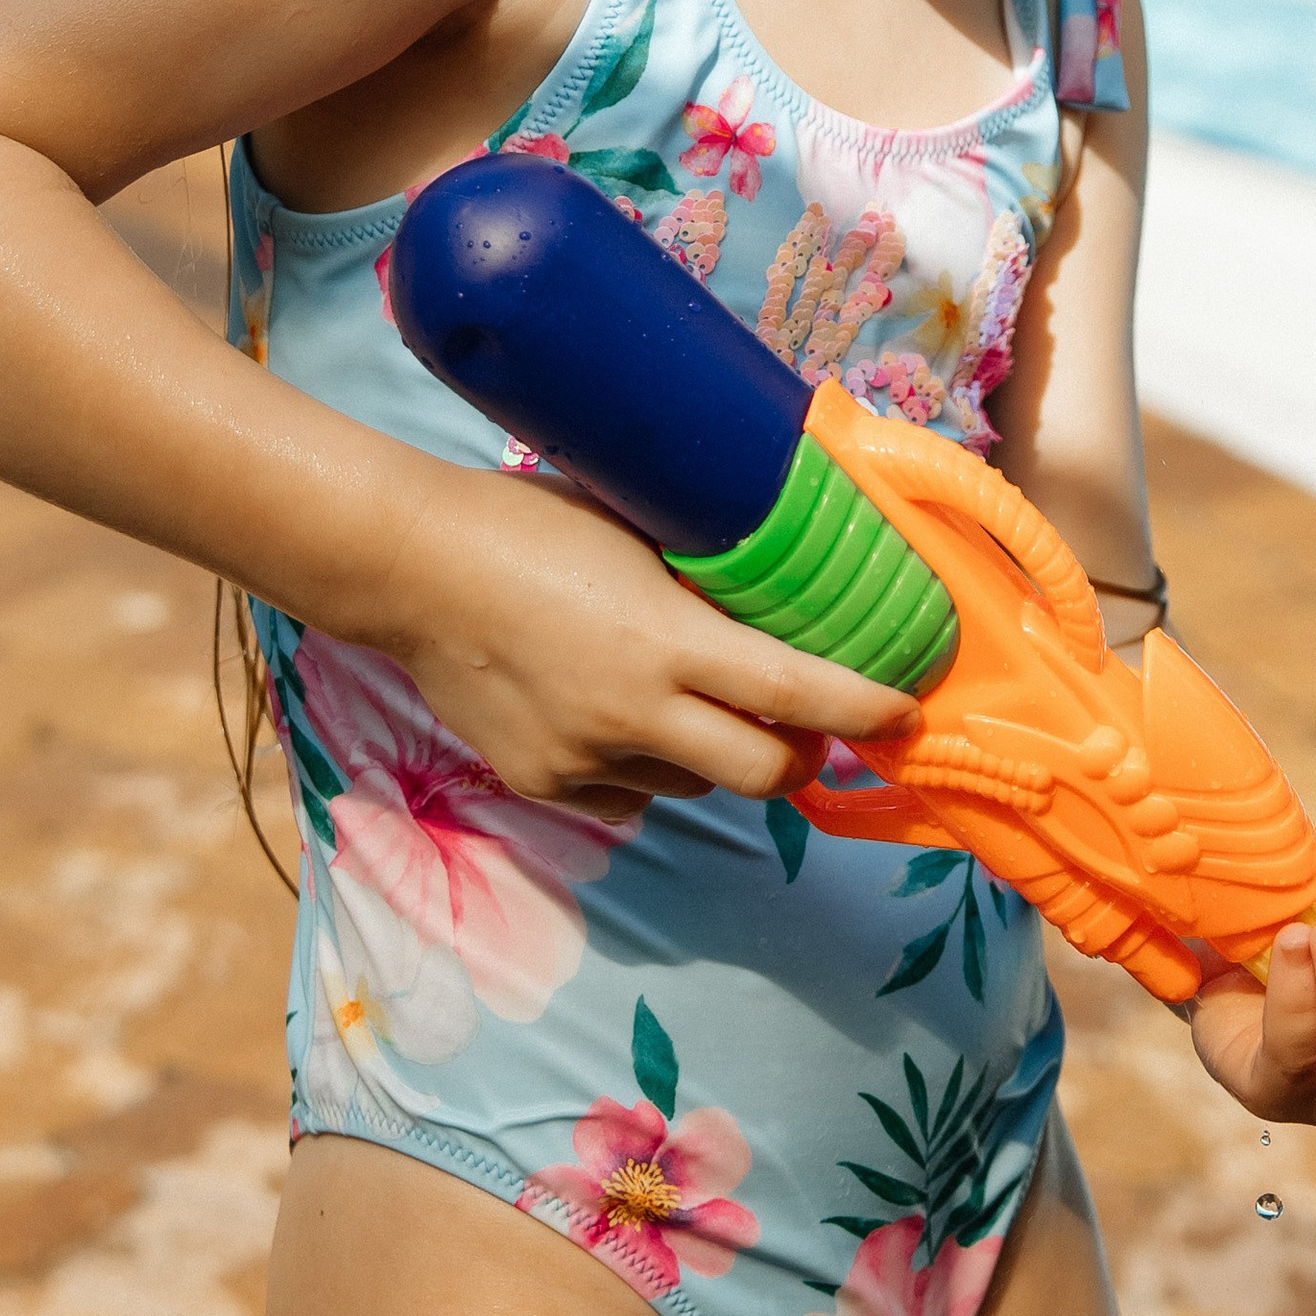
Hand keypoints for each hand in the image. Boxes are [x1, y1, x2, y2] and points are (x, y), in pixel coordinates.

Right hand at [369, 461, 917, 825]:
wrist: (411, 568)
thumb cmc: (528, 522)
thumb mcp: (635, 532)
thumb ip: (703, 577)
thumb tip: (776, 588)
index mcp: (665, 640)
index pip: (793, 693)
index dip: (862, 709)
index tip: (904, 712)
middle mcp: (633, 713)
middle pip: (762, 774)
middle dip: (803, 758)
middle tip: (813, 730)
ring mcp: (585, 758)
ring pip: (693, 785)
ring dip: (715, 755)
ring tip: (687, 699)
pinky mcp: (542, 781)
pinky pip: (625, 793)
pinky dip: (643, 764)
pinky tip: (614, 713)